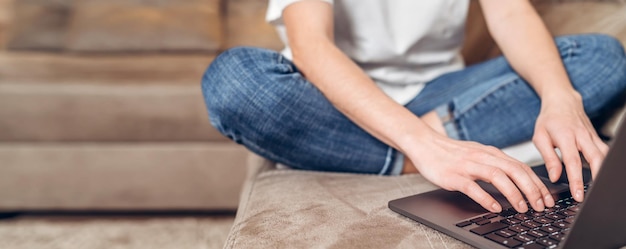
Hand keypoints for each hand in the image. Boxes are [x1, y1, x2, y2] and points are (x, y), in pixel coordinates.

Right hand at [406, 133, 554, 212]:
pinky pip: (473, 187)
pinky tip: (494, 208)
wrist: (424, 143)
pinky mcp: (453, 175)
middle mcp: (483, 157)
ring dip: (514, 194)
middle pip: (514, 171)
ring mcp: (468, 165)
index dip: (537, 184)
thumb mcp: (477, 155)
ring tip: (522, 208)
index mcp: (491, 153)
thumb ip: (495, 165)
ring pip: (498, 177)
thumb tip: (516, 181)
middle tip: (540, 206)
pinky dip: (486, 198)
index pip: (521, 167)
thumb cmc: (451, 152)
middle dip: (531, 190)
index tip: (546, 199)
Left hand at [533, 91, 608, 201]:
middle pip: (595, 158)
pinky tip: (602, 176)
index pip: (573, 161)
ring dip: (604, 172)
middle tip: (592, 196)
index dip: (576, 179)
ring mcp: (592, 136)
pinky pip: (605, 152)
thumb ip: (549, 158)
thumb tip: (555, 177)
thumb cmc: (549, 120)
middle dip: (596, 178)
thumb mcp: (540, 137)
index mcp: (566, 136)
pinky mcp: (597, 137)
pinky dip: (606, 164)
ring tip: (599, 189)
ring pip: (604, 155)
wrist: (562, 101)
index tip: (578, 194)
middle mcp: (582, 136)